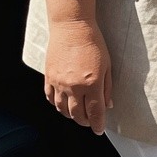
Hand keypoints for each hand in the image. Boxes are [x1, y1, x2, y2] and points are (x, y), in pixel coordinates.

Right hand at [44, 19, 112, 134]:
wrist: (72, 26)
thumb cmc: (93, 43)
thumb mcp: (107, 65)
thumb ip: (107, 88)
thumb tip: (108, 106)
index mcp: (92, 84)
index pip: (95, 113)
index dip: (97, 125)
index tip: (98, 130)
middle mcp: (74, 86)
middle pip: (77, 115)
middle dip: (85, 121)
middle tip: (89, 121)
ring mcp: (59, 83)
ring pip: (62, 110)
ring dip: (71, 115)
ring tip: (77, 113)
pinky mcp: (49, 77)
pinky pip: (50, 98)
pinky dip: (57, 105)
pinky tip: (63, 103)